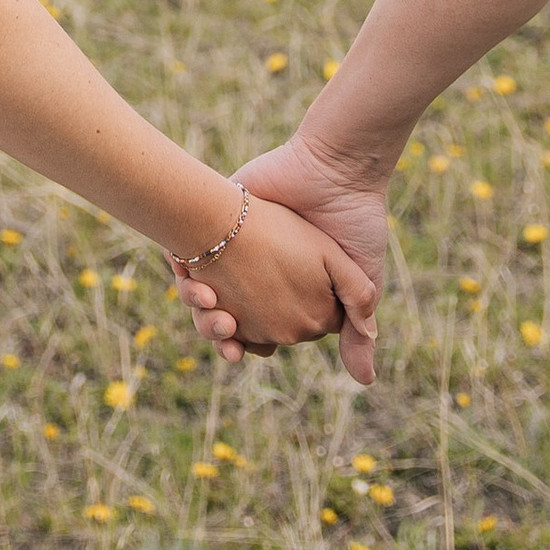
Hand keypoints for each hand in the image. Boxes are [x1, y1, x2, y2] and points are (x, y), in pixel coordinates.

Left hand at [176, 128, 388, 383]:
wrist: (334, 167)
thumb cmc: (352, 220)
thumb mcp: (360, 276)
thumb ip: (358, 328)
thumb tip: (365, 382)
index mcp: (286, 288)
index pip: (255, 331)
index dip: (245, 345)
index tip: (241, 351)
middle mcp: (257, 270)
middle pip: (221, 315)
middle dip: (215, 329)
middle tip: (224, 331)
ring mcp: (235, 243)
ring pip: (199, 290)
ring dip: (197, 306)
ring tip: (209, 304)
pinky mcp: (218, 216)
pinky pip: (185, 247)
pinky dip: (183, 269)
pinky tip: (195, 279)